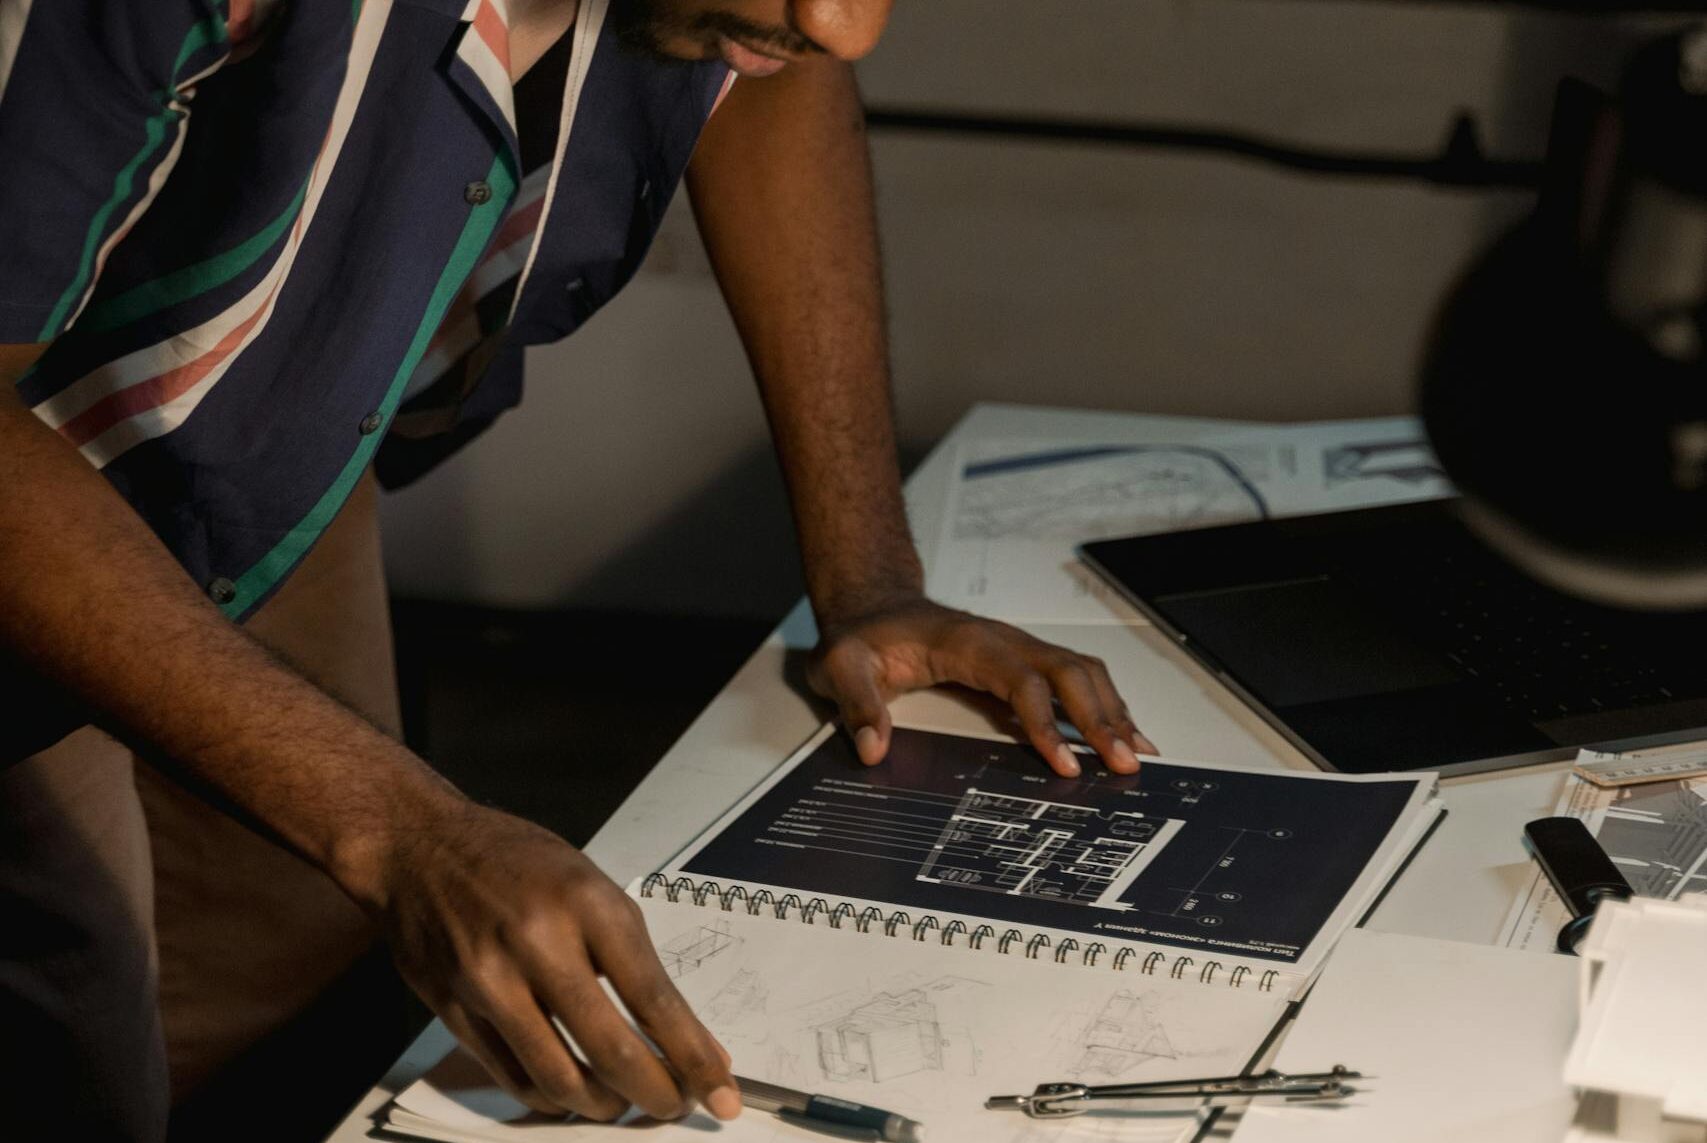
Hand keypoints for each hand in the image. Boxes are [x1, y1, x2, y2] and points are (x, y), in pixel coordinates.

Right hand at [369, 800, 740, 1121]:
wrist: (420, 847)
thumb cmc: (519, 864)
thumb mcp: (592, 888)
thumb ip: (636, 961)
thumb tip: (688, 1036)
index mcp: (588, 904)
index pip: (654, 998)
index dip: (692, 1055)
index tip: (721, 1092)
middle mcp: (540, 943)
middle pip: (611, 1048)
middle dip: (655, 1092)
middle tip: (674, 1106)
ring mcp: (491, 980)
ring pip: (560, 1076)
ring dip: (602, 1105)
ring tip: (621, 1104)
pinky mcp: (455, 1009)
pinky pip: (513, 1076)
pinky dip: (550, 1097)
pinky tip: (570, 1094)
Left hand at [806, 596, 1154, 775]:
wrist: (872, 607)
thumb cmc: (862, 637)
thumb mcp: (842, 665)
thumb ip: (856, 704)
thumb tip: (872, 748)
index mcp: (970, 643)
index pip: (1023, 681)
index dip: (1046, 722)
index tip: (1063, 764)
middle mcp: (1005, 642)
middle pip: (1070, 672)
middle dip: (1102, 718)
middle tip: (1123, 765)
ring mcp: (1019, 650)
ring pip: (1083, 672)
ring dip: (1113, 711)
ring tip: (1137, 755)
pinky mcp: (1022, 662)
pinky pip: (1075, 678)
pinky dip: (1106, 704)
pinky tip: (1123, 733)